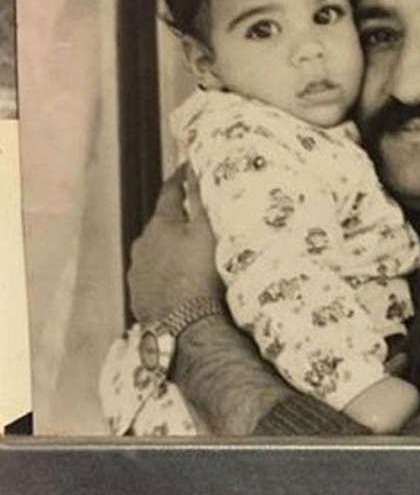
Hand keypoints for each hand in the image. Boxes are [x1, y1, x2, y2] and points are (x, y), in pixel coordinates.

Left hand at [128, 165, 222, 323]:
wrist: (185, 326)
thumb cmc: (199, 275)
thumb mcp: (206, 231)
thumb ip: (198, 198)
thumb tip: (193, 169)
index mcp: (159, 224)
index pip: (170, 192)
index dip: (181, 179)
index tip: (188, 169)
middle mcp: (142, 245)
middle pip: (161, 225)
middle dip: (176, 221)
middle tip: (196, 221)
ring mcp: (138, 273)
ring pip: (155, 252)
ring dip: (169, 251)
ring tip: (190, 258)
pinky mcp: (139, 297)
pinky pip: (153, 278)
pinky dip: (165, 275)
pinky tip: (180, 284)